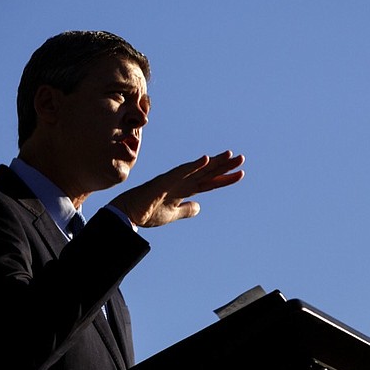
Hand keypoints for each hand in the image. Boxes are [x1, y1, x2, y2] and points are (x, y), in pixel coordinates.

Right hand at [109, 150, 243, 227]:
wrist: (128, 214)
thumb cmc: (147, 212)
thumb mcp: (173, 213)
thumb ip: (187, 209)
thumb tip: (199, 207)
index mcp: (185, 188)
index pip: (210, 182)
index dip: (225, 178)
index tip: (240, 174)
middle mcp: (182, 181)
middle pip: (208, 172)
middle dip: (225, 166)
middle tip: (242, 158)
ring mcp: (174, 179)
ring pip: (199, 169)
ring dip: (214, 162)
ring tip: (230, 156)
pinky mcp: (165, 180)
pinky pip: (182, 171)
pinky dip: (194, 165)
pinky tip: (206, 159)